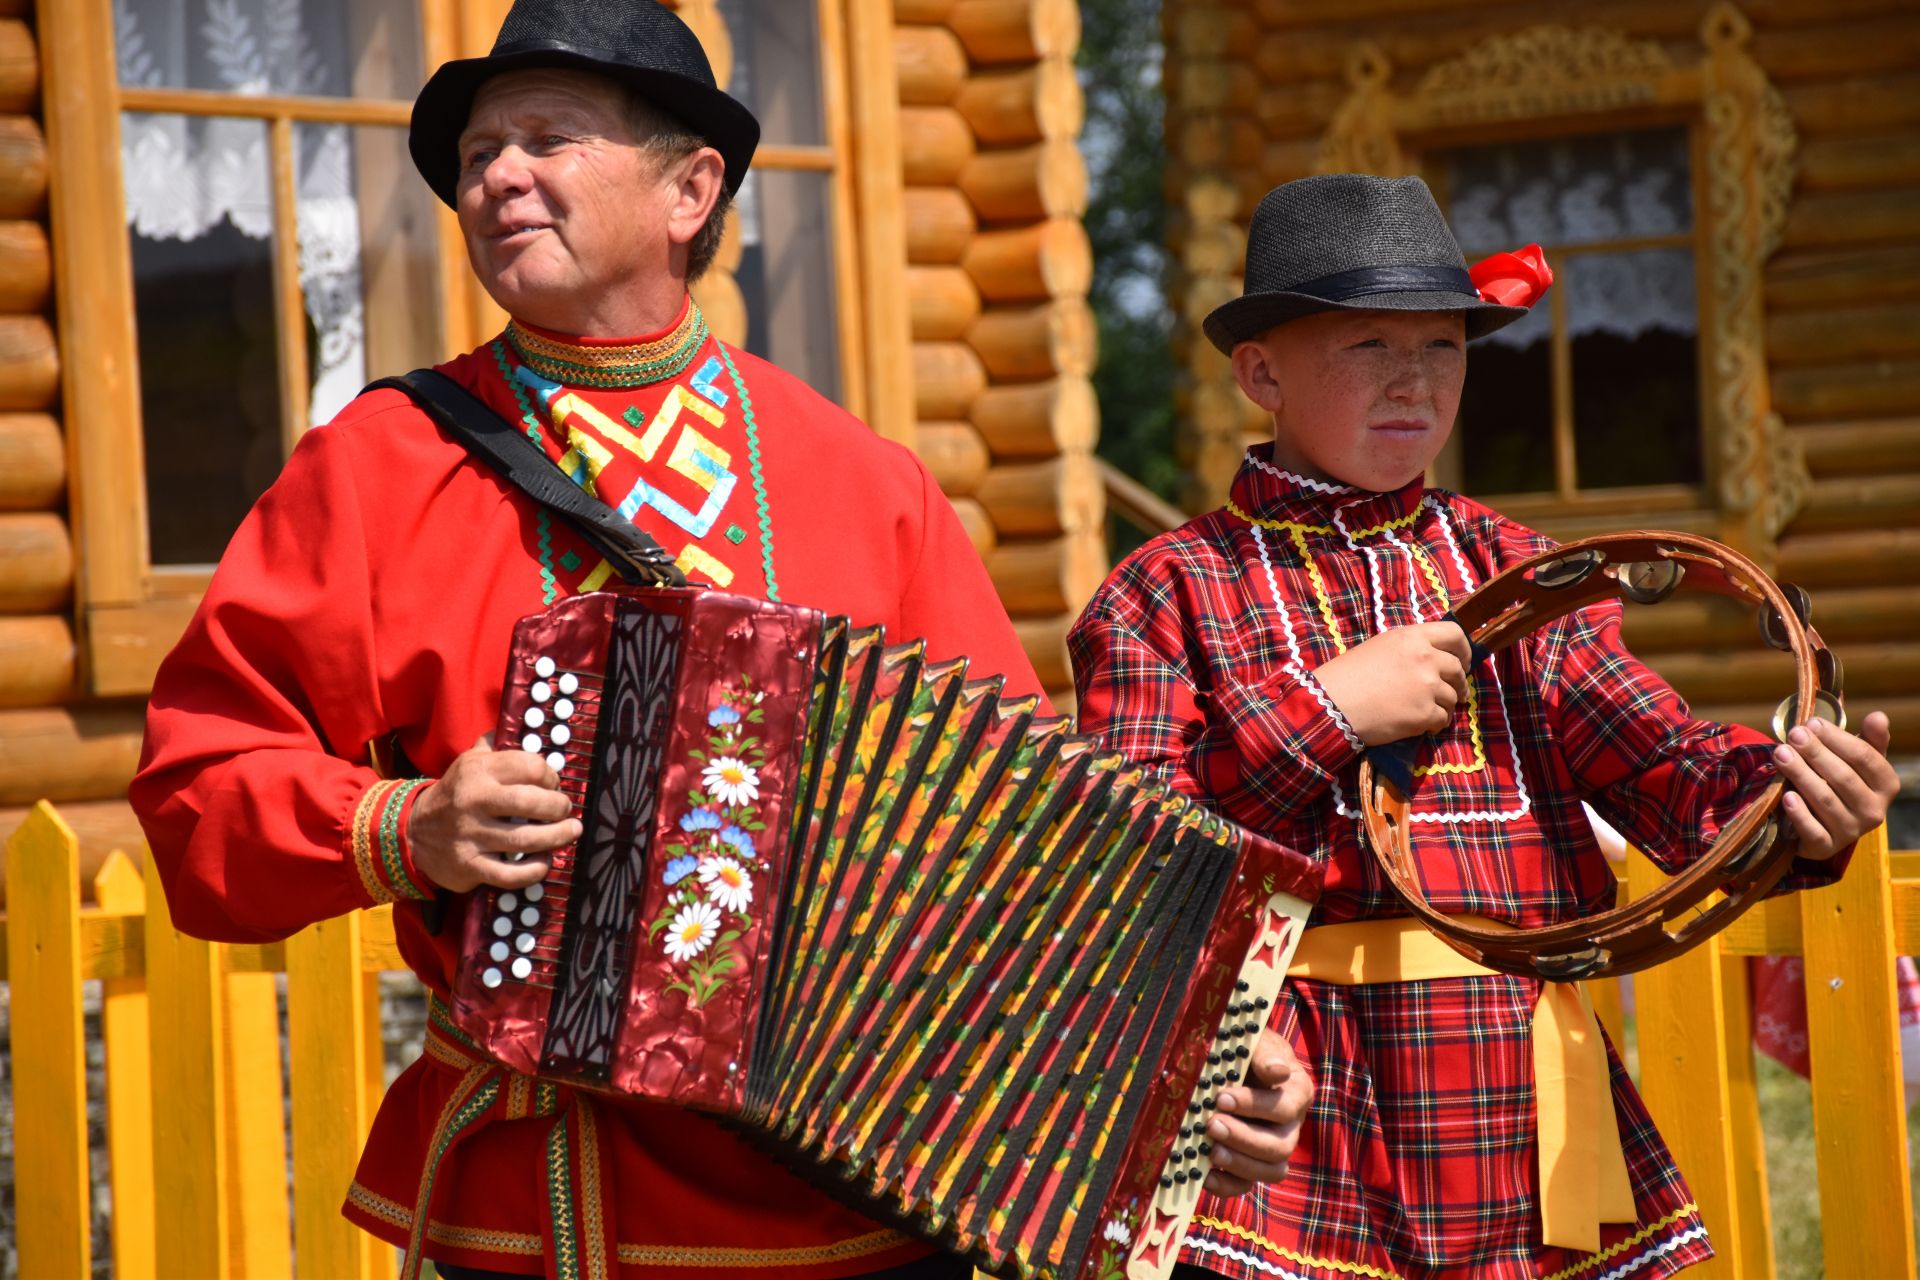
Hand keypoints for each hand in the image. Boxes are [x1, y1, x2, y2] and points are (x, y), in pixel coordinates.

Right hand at [407, 737, 580, 891]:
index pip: (530, 767)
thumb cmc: (455, 794)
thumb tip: (519, 726)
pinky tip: (544, 861)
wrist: (412, 831)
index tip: (555, 785)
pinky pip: (510, 875)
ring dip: (557, 838)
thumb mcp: (468, 761)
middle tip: (566, 811)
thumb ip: (494, 744)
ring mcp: (470, 836)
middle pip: (532, 803)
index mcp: (478, 771)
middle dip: (559, 807)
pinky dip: (535, 870)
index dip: (552, 776)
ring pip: (526, 840)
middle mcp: (474, 801)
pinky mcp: (469, 866)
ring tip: (569, 833)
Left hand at [1203, 1029, 1312, 1196]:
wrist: (1232, 1061)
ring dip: (1240, 1164)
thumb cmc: (1245, 1050)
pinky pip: (1246, 1186)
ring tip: (1211, 1151)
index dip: (1253, 1106)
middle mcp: (1291, 1126)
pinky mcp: (1252, 1165)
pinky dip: (1226, 1185)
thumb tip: (1277, 1072)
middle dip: (1244, 1138)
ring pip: (1271, 1171)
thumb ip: (1264, 1055)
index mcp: (1297, 1093)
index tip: (1221, 1097)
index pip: (1283, 1107)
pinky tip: (1204, 1174)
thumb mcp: (1255, 1044)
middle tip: (1212, 1125)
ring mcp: (1274, 1149)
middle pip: (1279, 1147)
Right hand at [1311, 621, 1472, 745]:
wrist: (1332, 704)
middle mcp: (1426, 658)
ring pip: (1453, 697)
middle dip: (1458, 683)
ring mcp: (1428, 686)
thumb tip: (1435, 660)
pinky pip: (1443, 719)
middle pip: (1458, 670)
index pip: (1456, 635)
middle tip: (1454, 693)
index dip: (1464, 650)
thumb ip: (1410, 648)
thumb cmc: (1348, 674)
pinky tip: (1420, 725)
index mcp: (1413, 637)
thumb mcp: (1381, 647)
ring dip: (1444, 705)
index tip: (1462, 662)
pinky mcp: (1425, 713)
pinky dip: (1435, 724)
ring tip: (1426, 711)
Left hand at [1773, 711, 1898, 859]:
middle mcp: (1874, 811)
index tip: (1813, 723)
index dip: (1837, 739)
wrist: (1824, 823)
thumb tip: (1878, 716)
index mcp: (1886, 785)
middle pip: (1843, 777)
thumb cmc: (1842, 781)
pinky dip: (1799, 813)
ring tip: (1781, 754)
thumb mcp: (1858, 760)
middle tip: (1793, 735)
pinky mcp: (1826, 847)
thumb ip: (1869, 739)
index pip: (1864, 758)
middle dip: (1815, 753)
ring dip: (1801, 775)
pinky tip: (1785, 796)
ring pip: (1825, 801)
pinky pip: (1813, 830)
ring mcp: (1850, 832)